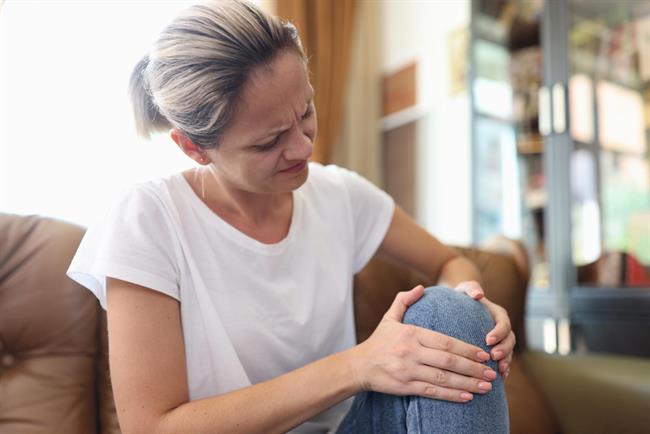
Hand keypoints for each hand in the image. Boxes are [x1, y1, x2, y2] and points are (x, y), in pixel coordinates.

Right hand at [350, 285, 496, 402]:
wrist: (359, 365)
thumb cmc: (378, 341)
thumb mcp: (389, 318)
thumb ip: (404, 300)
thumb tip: (421, 288)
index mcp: (411, 334)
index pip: (445, 342)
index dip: (467, 349)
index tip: (484, 354)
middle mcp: (411, 352)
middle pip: (448, 361)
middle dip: (474, 368)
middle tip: (492, 372)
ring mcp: (408, 371)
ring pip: (444, 378)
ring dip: (468, 383)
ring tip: (487, 386)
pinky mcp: (405, 387)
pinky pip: (432, 392)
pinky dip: (451, 395)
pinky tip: (467, 397)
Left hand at [454, 281, 515, 378]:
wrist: (461, 306)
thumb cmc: (462, 296)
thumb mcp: (465, 288)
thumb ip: (472, 288)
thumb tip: (478, 294)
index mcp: (497, 314)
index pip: (503, 323)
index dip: (498, 332)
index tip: (488, 340)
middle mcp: (502, 328)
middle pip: (510, 340)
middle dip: (504, 349)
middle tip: (493, 357)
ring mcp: (501, 340)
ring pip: (509, 352)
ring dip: (506, 361)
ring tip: (498, 370)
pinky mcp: (496, 350)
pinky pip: (504, 361)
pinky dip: (503, 369)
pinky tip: (499, 378)